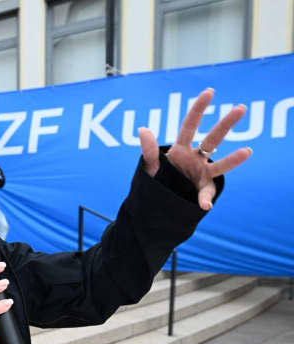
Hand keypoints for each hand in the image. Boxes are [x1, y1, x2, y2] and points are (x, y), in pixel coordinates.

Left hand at [138, 88, 251, 210]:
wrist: (159, 202)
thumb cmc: (157, 180)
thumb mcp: (150, 166)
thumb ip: (149, 151)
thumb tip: (142, 129)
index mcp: (181, 149)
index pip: (190, 125)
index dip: (198, 109)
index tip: (209, 92)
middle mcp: (196, 158)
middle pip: (213, 139)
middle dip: (226, 124)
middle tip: (241, 108)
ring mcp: (202, 174)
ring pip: (220, 165)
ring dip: (233, 159)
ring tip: (247, 151)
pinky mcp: (203, 190)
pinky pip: (205, 195)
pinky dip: (204, 200)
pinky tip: (204, 205)